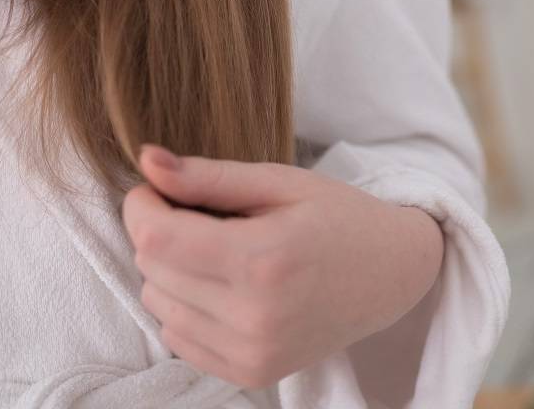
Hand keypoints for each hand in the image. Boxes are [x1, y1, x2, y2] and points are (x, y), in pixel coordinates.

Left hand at [122, 144, 444, 389]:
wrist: (391, 275)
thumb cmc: (338, 217)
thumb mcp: (279, 182)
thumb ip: (208, 176)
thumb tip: (146, 160)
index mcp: (263, 259)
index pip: (155, 238)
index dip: (142, 205)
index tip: (157, 188)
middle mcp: (255, 316)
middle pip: (151, 269)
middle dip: (158, 232)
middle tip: (196, 212)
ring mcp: (252, 352)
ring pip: (158, 303)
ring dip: (169, 271)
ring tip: (217, 250)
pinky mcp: (251, 373)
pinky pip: (177, 336)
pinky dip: (185, 306)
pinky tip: (222, 284)